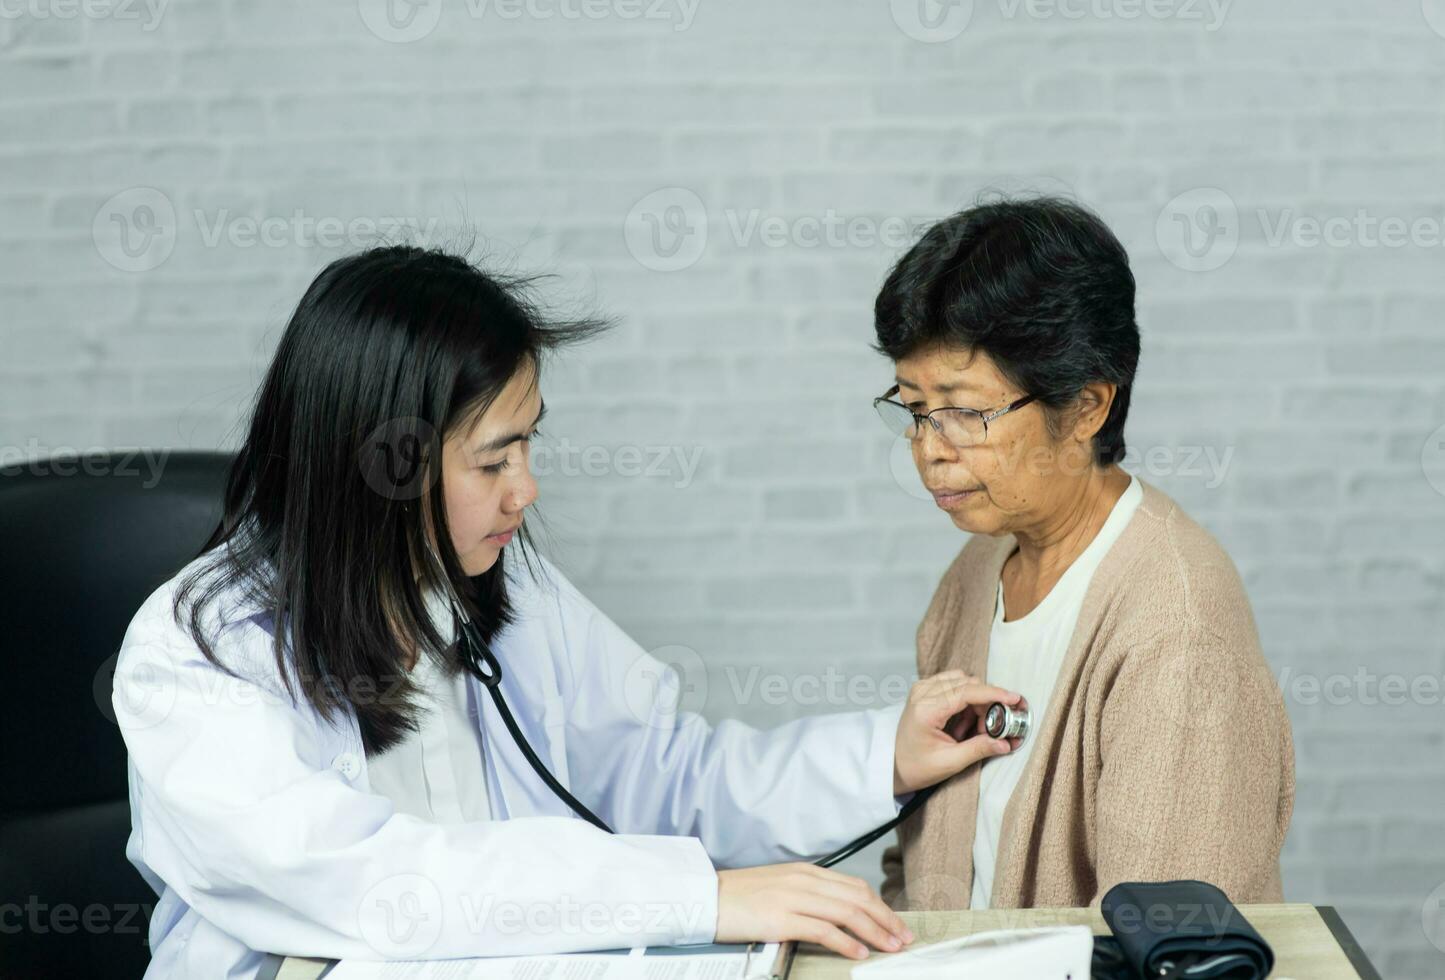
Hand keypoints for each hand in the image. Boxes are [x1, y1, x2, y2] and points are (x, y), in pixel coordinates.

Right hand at [715, 863, 914, 960]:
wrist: (703, 897)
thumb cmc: (738, 898)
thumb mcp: (778, 888)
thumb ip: (807, 896)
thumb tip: (836, 915)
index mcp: (805, 872)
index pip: (854, 886)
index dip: (879, 905)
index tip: (895, 923)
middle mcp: (803, 880)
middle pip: (857, 897)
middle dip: (885, 918)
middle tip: (904, 937)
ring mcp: (792, 897)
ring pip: (847, 911)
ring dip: (874, 931)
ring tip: (890, 947)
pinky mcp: (780, 917)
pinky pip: (823, 929)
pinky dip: (846, 941)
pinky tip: (859, 953)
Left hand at [892, 670, 1023, 794]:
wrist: (893, 765)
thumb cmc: (916, 766)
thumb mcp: (950, 762)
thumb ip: (978, 749)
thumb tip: (1006, 743)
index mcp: (926, 709)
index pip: (967, 691)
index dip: (994, 694)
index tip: (1014, 699)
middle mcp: (922, 692)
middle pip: (968, 683)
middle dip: (986, 704)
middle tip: (990, 730)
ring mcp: (922, 688)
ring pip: (963, 681)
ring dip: (976, 701)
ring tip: (973, 729)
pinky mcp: (925, 690)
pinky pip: (954, 684)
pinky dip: (966, 699)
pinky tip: (963, 722)